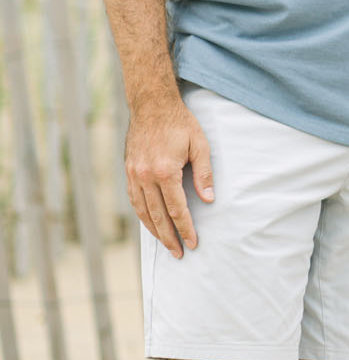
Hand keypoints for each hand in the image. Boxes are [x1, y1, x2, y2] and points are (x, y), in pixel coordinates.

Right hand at [125, 89, 211, 258]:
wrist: (151, 106)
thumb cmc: (180, 124)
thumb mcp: (200, 145)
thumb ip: (204, 174)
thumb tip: (208, 200)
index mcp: (165, 171)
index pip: (177, 209)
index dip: (186, 228)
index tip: (193, 243)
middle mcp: (145, 177)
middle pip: (157, 216)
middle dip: (169, 237)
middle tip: (179, 254)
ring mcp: (133, 175)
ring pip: (143, 212)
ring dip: (154, 230)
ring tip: (166, 244)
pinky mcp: (128, 172)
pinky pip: (134, 201)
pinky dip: (142, 215)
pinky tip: (151, 223)